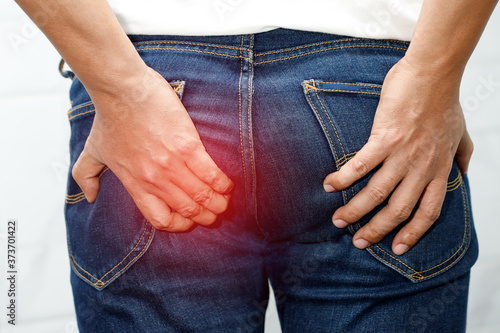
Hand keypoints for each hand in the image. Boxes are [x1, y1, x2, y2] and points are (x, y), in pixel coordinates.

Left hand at [72, 67, 233, 231]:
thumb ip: (86, 176)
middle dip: (207, 217)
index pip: (161, 219)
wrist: (122, 90)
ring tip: (226, 200)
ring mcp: (172, 164)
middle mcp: (155, 180)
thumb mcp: (93, 151)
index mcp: (135, 184)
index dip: (180, 225)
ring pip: (203, 196)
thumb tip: (89, 196)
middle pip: (189, 211)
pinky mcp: (188, 146)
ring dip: (219, 203)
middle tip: (215, 211)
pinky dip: (223, 183)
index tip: (190, 220)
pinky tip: (228, 184)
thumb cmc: (110, 117)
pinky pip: (211, 173)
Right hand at [323, 58, 472, 254]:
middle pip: (398, 210)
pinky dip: (343, 178)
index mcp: (439, 170)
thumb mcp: (461, 133)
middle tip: (357, 242)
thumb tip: (463, 172)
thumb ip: (462, 156)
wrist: (433, 74)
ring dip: (355, 210)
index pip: (429, 212)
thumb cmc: (444, 101)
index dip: (413, 233)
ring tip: (338, 220)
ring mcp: (403, 154)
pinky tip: (329, 186)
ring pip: (377, 193)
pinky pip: (360, 165)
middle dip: (376, 230)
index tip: (397, 248)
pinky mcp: (384, 138)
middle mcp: (422, 168)